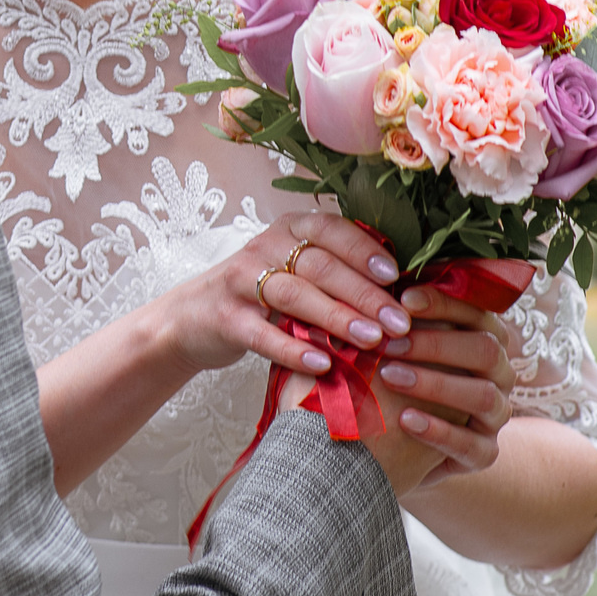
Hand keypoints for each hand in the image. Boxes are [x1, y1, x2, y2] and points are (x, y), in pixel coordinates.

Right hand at [157, 212, 412, 381]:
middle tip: (399, 323)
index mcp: (289, 230)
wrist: (193, 318)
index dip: (364, 250)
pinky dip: (294, 350)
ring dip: (336, 317)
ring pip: (294, 294)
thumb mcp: (296, 272)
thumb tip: (403, 292)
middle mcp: (264, 247)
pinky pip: (263, 334)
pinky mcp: (225, 318)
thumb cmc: (262, 295)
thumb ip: (337, 272)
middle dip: (363, 294)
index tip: (397, 277)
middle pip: (319, 265)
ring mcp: (240, 281)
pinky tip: (323, 365)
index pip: (331, 229)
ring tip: (371, 340)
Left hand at [276, 288, 514, 496]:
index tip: (402, 298)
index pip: (475, 310)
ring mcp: (496, 415)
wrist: (395, 443)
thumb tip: (364, 272)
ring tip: (390, 377)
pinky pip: (475, 446)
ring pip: (484, 396)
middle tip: (388, 343)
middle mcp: (498, 372)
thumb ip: (389, 314)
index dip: (443, 302)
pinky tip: (406, 421)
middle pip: (485, 349)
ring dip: (436, 384)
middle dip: (436, 344)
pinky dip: (440, 432)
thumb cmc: (389, 375)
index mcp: (482, 335)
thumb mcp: (390, 342)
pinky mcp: (485, 453)